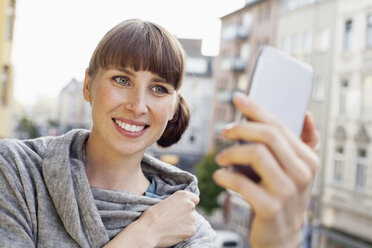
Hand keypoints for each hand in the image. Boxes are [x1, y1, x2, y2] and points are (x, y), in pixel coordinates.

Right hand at [138, 190, 198, 247]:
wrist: (148, 231)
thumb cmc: (152, 215)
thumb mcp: (164, 201)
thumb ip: (175, 203)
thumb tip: (179, 208)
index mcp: (183, 195)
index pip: (194, 199)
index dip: (189, 203)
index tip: (183, 208)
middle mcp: (190, 205)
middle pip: (192, 211)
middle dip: (185, 214)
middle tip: (173, 219)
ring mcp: (192, 218)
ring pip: (191, 221)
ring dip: (184, 224)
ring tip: (171, 227)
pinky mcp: (191, 230)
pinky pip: (190, 231)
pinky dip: (184, 233)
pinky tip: (173, 233)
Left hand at [213, 92, 319, 247]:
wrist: (280, 236)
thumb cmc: (282, 195)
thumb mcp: (296, 170)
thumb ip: (302, 144)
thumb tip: (306, 114)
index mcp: (307, 159)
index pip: (279, 125)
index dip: (255, 109)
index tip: (237, 98)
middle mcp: (302, 173)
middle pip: (267, 135)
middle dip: (240, 128)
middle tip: (224, 132)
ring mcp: (287, 191)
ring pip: (255, 154)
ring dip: (231, 153)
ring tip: (221, 158)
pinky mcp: (270, 208)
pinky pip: (242, 182)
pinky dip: (225, 176)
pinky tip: (219, 177)